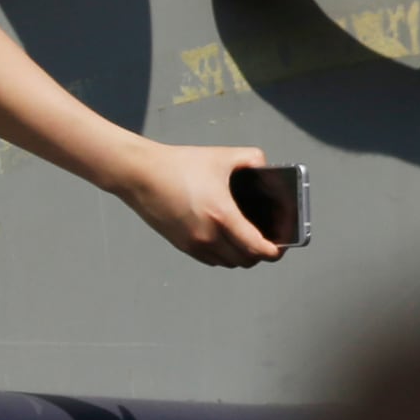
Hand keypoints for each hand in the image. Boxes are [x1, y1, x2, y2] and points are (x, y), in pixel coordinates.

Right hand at [116, 141, 286, 267]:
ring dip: (240, 256)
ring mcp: (193, 243)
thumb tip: (266, 165)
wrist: (139, 173)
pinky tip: (222, 241)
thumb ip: (250, 158)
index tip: (281, 247)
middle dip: (260, 254)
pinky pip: (210, 260)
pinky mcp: (180, 245)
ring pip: (228, 263)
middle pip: (246, 260)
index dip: (275, 252)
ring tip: (245, 242)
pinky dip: (222, 256)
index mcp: (222, 215)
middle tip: (266, 241)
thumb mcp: (219, 156)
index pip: (258, 248)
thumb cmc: (177, 165)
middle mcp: (208, 235)